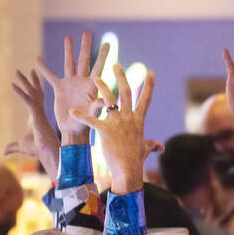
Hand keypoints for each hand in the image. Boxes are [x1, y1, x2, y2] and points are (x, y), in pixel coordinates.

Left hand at [5, 68, 59, 174]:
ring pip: (31, 92)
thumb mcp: (21, 146)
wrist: (46, 152)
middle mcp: (38, 111)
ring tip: (17, 72)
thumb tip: (3, 152)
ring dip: (24, 82)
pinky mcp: (36, 113)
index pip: (34, 98)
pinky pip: (27, 100)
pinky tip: (12, 84)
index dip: (33, 87)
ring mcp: (38, 111)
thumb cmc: (37, 149)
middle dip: (29, 81)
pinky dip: (19, 92)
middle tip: (24, 70)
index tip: (31, 77)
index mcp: (35, 115)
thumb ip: (12, 147)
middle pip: (34, 92)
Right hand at [36, 31, 109, 142]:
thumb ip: (97, 105)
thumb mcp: (92, 114)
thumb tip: (105, 100)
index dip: (102, 55)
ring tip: (68, 37)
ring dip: (68, 50)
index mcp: (91, 85)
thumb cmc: (85, 124)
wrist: (72, 130)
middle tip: (87, 32)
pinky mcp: (59, 89)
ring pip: (69, 63)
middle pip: (83, 60)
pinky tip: (38, 59)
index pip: (98, 67)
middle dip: (85, 46)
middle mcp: (81, 81)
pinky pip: (50, 77)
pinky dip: (44, 69)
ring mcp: (70, 83)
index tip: (108, 42)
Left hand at [70, 64, 153, 195]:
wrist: (128, 170)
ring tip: (95, 77)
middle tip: (116, 64)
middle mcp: (128, 118)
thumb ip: (152, 145)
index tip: (151, 72)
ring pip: (108, 99)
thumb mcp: (145, 149)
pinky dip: (81, 116)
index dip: (149, 85)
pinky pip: (91, 120)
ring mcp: (117, 123)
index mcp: (138, 120)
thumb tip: (162, 147)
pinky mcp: (105, 130)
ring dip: (101, 87)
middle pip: (126, 92)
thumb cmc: (136, 161)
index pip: (145, 99)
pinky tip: (71, 111)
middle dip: (121, 76)